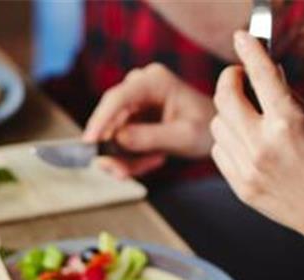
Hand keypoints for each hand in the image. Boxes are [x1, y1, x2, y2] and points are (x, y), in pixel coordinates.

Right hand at [80, 64, 215, 177]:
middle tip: (121, 174)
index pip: (117, 98)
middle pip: (111, 119)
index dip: (100, 120)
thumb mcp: (183, 136)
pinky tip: (152, 160)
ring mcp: (133, 101)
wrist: (215, 130)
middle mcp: (139, 86)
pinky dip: (131, 157)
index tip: (88, 143)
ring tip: (151, 164)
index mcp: (154, 81)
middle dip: (114, 149)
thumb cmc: (206, 128)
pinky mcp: (131, 117)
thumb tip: (117, 139)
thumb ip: (150, 137)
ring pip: (113, 134)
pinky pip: (120, 141)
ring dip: (125, 157)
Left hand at [208, 33, 303, 249]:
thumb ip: (291, 97)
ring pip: (218, 124)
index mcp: (288, 124)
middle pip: (225, 97)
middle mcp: (262, 145)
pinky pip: (220, 152)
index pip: (260, 74)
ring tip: (249, 113)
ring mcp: (248, 169)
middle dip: (231, 78)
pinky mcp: (240, 187)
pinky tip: (247, 140)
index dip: (249, 49)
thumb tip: (269, 74)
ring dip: (229, 111)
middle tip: (240, 76)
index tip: (242, 37)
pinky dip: (229, 139)